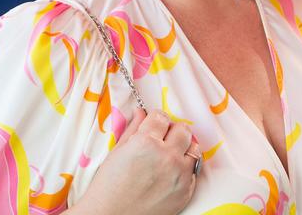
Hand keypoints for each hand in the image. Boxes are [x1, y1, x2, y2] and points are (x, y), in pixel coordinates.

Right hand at [72, 109, 199, 214]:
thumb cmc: (107, 188)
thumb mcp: (116, 153)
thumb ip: (133, 129)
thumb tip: (142, 112)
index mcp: (145, 142)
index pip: (162, 117)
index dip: (156, 121)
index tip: (153, 126)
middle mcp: (167, 156)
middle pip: (183, 129)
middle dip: (172, 132)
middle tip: (161, 141)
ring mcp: (179, 174)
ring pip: (193, 147)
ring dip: (182, 149)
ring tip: (167, 157)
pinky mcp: (187, 190)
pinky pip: (194, 170)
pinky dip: (184, 169)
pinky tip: (169, 174)